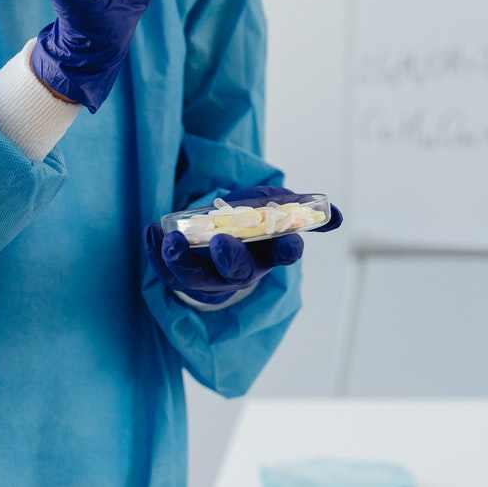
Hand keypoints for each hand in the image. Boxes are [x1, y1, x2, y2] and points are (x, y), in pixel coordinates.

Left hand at [144, 186, 343, 304]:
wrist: (222, 237)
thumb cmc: (255, 221)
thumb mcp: (282, 208)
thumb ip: (306, 210)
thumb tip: (336, 215)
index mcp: (269, 253)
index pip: (282, 255)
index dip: (287, 249)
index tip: (290, 242)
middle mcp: (241, 269)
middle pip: (237, 272)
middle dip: (229, 259)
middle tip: (220, 242)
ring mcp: (208, 275)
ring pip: (196, 278)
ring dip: (183, 261)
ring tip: (171, 241)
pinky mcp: (180, 273)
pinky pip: (165, 270)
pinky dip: (155, 253)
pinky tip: (151, 231)